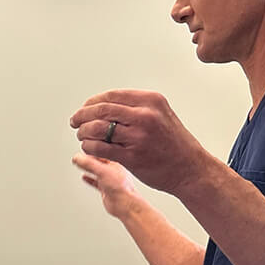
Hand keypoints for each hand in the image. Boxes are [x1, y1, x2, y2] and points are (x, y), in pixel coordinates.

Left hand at [70, 89, 206, 195]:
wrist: (190, 168)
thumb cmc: (173, 143)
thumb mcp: (161, 114)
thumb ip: (137, 107)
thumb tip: (105, 105)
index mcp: (151, 101)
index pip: (112, 96)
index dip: (92, 102)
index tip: (84, 109)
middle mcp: (145, 116)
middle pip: (102, 110)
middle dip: (82, 115)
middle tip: (75, 122)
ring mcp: (138, 137)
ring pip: (98, 129)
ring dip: (84, 132)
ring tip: (81, 136)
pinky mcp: (132, 157)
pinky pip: (101, 149)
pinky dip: (89, 147)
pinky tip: (88, 148)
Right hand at [72, 153, 138, 220]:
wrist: (124, 204)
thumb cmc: (121, 188)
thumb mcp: (102, 172)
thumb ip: (89, 164)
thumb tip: (78, 157)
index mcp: (114, 164)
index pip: (100, 155)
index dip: (90, 153)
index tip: (80, 153)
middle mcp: (112, 172)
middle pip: (97, 164)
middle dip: (87, 161)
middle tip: (78, 159)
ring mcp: (109, 181)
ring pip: (96, 173)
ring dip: (88, 169)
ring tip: (80, 165)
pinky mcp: (105, 190)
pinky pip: (95, 182)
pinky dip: (89, 179)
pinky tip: (85, 177)